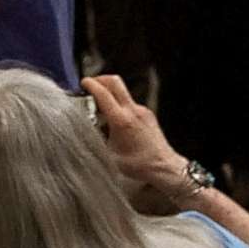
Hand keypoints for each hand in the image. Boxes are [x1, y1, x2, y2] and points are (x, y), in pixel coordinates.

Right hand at [82, 74, 190, 205]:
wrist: (165, 167)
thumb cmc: (140, 165)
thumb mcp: (110, 155)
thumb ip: (98, 140)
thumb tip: (86, 132)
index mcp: (121, 120)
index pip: (103, 93)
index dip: (90, 84)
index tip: (83, 83)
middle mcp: (133, 111)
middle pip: (114, 82)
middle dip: (100, 80)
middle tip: (91, 85)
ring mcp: (142, 111)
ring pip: (123, 92)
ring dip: (110, 94)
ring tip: (101, 108)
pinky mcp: (148, 115)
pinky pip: (130, 103)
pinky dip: (119, 105)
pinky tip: (115, 119)